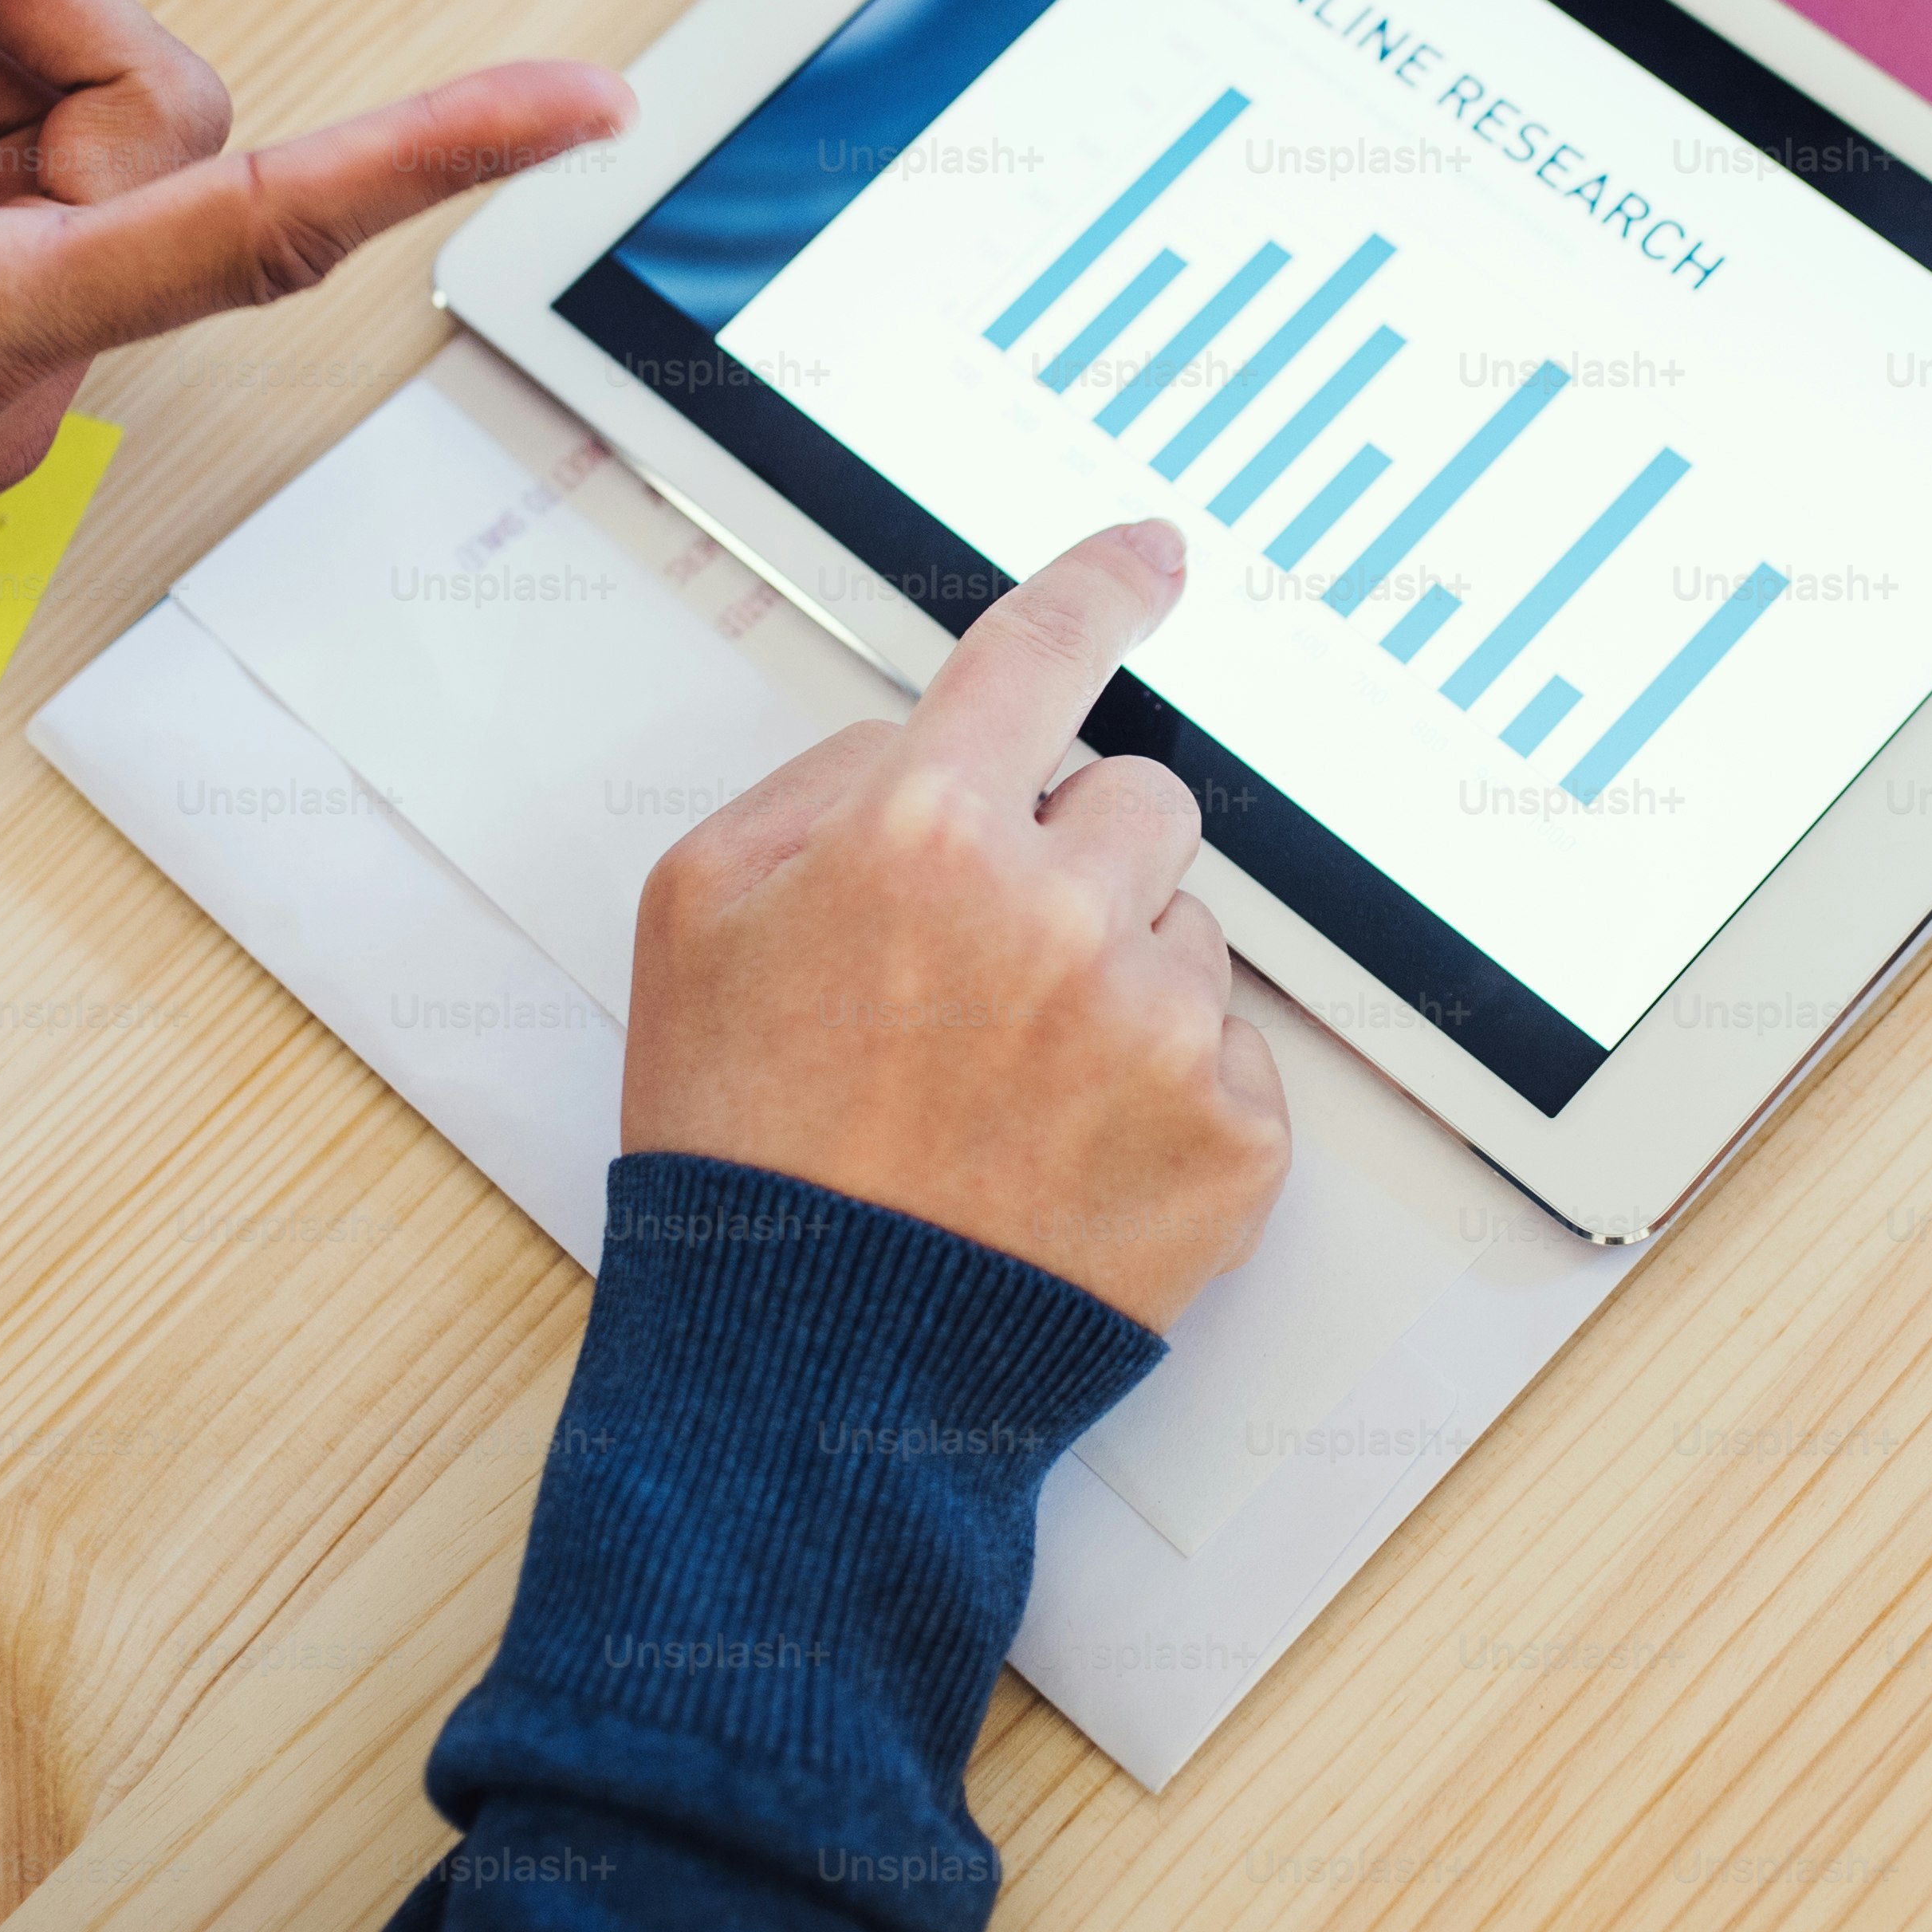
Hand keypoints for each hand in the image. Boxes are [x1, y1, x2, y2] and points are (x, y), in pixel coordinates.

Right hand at [617, 520, 1292, 1330]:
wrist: (813, 1375)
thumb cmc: (744, 1142)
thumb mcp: (698, 914)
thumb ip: (828, 781)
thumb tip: (942, 740)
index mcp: (926, 833)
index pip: (1045, 651)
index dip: (1107, 585)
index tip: (1156, 556)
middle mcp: (1063, 914)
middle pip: (1141, 799)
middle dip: (1076, 856)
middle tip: (987, 966)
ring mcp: (1161, 1028)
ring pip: (1189, 925)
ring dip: (1122, 971)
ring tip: (1011, 1083)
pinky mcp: (1233, 1137)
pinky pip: (1230, 1047)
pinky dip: (1166, 1085)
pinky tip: (1069, 1150)